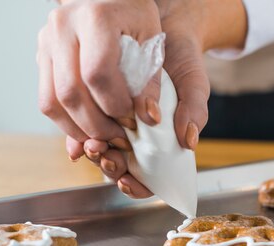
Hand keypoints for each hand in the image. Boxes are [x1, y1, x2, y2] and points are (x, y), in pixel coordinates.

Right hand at [37, 0, 162, 164]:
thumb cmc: (136, 16)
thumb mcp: (153, 39)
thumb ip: (152, 80)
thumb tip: (148, 118)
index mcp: (95, 17)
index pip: (97, 74)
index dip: (116, 105)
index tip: (134, 120)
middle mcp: (62, 26)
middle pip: (70, 92)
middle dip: (97, 125)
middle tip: (121, 138)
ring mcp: (46, 40)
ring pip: (50, 101)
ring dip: (78, 130)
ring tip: (105, 139)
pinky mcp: (41, 55)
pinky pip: (46, 99)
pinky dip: (66, 122)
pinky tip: (89, 130)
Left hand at [89, 0, 245, 197]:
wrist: (166, 30)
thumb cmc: (183, 63)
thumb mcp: (195, 87)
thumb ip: (194, 113)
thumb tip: (189, 141)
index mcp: (164, 144)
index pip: (150, 179)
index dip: (138, 187)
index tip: (128, 181)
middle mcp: (140, 139)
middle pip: (121, 169)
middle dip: (110, 168)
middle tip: (107, 157)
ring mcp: (119, 125)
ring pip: (102, 153)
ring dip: (94, 154)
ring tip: (93, 145)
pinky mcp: (99, 108)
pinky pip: (86, 128)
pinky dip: (79, 136)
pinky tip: (78, 136)